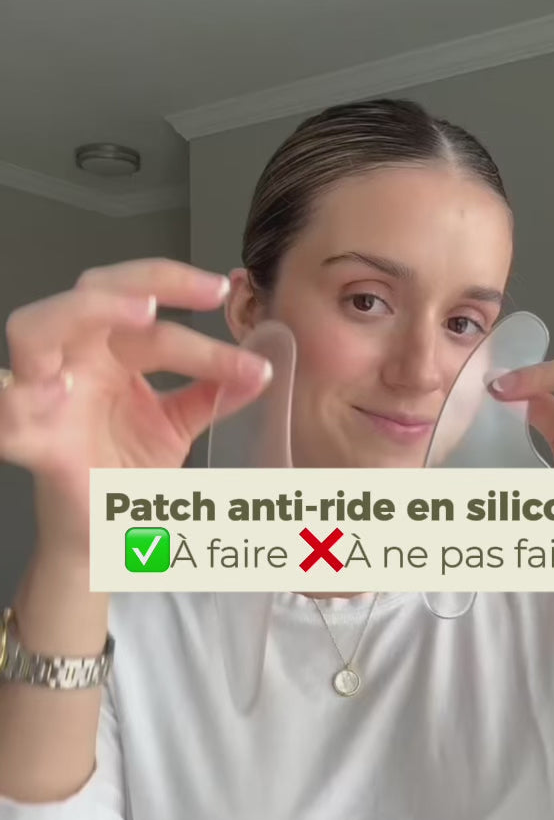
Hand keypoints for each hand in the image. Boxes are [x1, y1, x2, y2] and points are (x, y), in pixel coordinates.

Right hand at [0, 259, 270, 556]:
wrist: (106, 540)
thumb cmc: (126, 477)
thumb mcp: (179, 426)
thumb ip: (214, 395)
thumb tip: (262, 369)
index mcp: (109, 352)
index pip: (145, 304)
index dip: (186, 292)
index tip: (229, 295)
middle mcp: (74, 361)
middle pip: (93, 290)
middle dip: (150, 279)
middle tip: (206, 292)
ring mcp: (47, 396)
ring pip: (36, 328)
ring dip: (86, 311)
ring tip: (143, 314)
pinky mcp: (34, 441)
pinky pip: (10, 413)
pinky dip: (20, 398)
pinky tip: (59, 390)